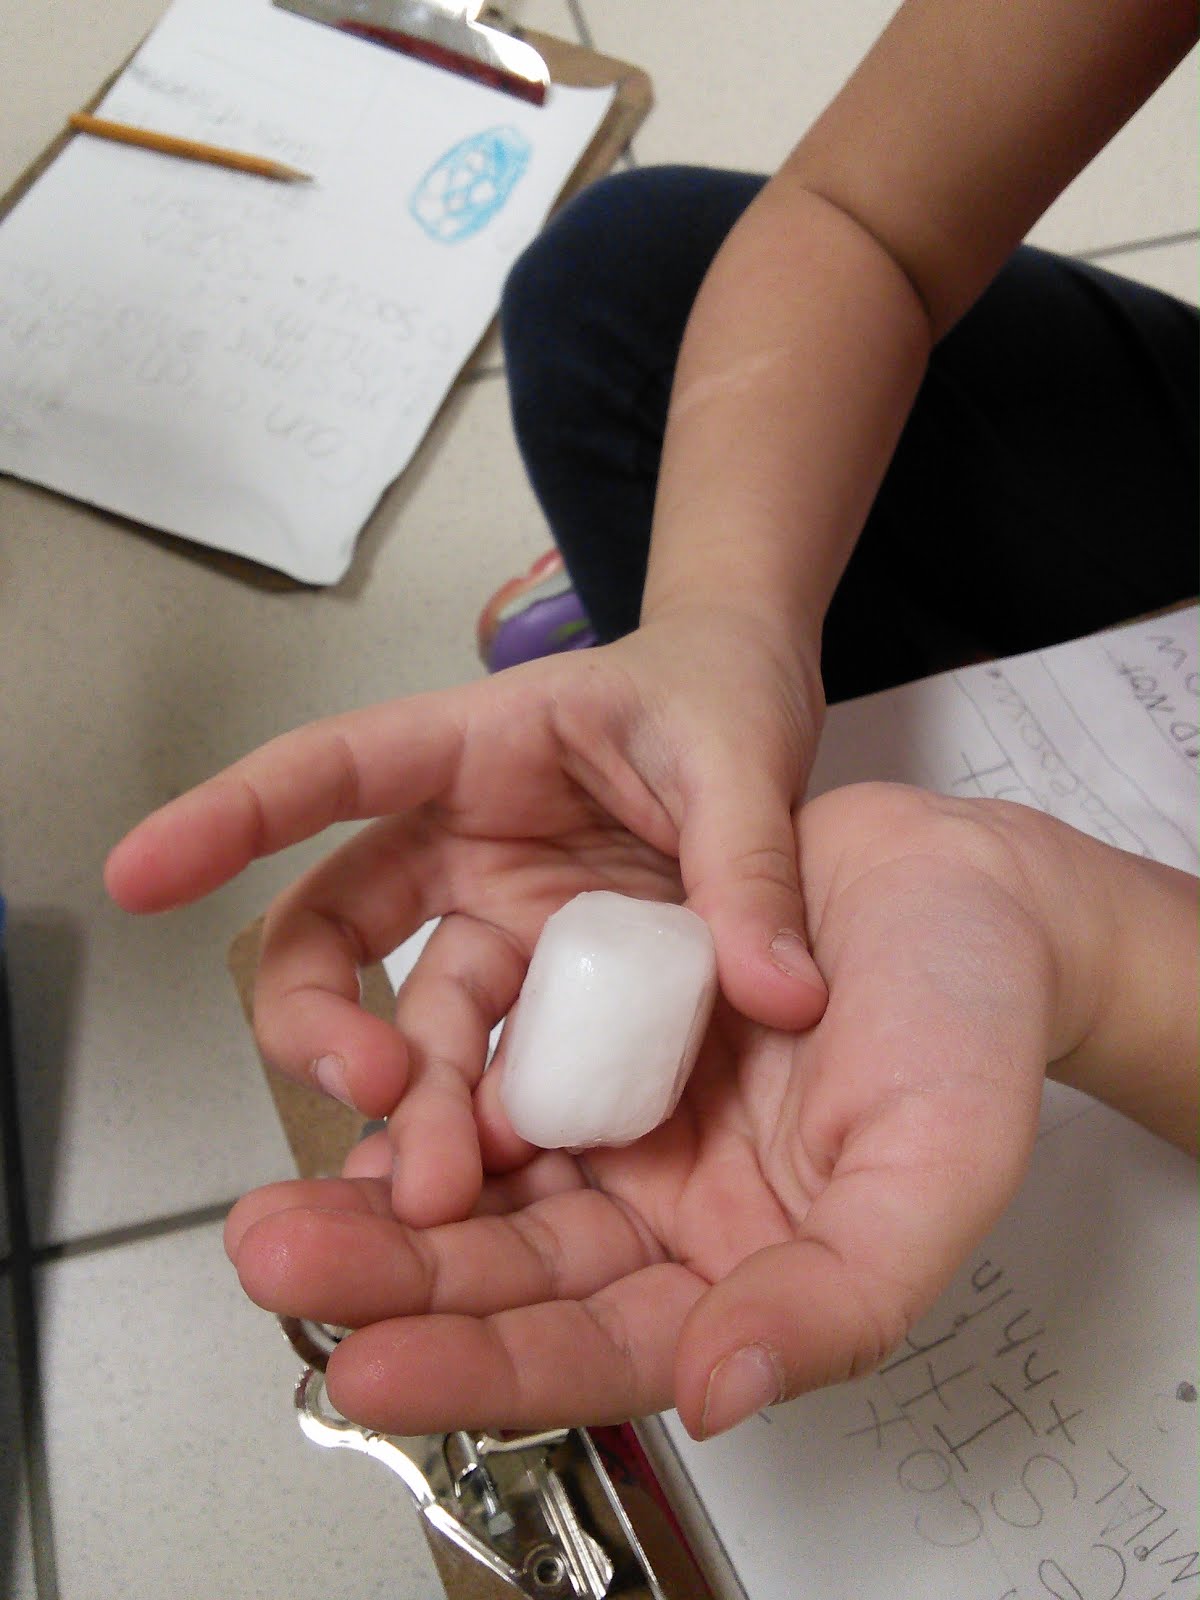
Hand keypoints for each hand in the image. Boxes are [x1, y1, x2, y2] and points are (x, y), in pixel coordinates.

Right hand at [106, 608, 826, 1223]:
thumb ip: (750, 863)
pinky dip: (489, 1121)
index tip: (142, 871)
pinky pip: (500, 1062)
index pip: (330, 772)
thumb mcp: (739, 756)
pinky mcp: (551, 992)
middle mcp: (462, 848)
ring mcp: (502, 928)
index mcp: (473, 752)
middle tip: (365, 1086)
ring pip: (414, 1021)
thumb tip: (776, 994)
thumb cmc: (719, 698)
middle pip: (336, 931)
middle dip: (320, 1016)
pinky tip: (497, 1186)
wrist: (757, 720)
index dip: (231, 816)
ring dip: (410, 1100)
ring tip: (434, 1183)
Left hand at [218, 784, 1088, 1439]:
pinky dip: (432, 1082)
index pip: (592, 1352)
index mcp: (738, 1276)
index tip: (373, 1372)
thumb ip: (841, 1300)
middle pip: (506, 1271)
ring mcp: (628, 1116)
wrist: (960, 886)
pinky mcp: (601, 1028)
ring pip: (484, 1177)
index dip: (482, 1372)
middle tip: (275, 1260)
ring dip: (382, 1189)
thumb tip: (720, 1390)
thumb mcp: (936, 1167)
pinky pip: (498, 1062)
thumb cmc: (972, 1025)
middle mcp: (665, 1210)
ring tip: (279, 1199)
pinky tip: (366, 1086)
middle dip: (389, 1274)